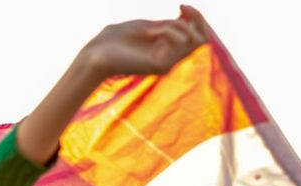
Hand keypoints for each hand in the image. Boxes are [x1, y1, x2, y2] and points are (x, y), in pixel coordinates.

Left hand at [79, 5, 210, 78]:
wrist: (97, 54)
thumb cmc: (116, 39)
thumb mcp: (148, 26)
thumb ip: (169, 25)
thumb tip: (189, 19)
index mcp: (167, 46)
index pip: (196, 35)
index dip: (196, 18)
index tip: (181, 5)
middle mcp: (171, 56)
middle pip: (203, 40)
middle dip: (199, 19)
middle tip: (182, 7)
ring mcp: (168, 62)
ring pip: (197, 42)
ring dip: (183, 26)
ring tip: (162, 23)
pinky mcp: (162, 65)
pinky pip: (182, 45)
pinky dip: (172, 32)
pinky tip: (154, 31)